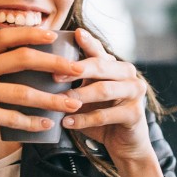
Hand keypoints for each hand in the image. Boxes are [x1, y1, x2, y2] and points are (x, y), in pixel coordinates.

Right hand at [0, 27, 83, 168]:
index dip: (31, 33)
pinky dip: (31, 122)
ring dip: (51, 98)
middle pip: (21, 58)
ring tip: (72, 103)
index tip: (54, 34)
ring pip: (21, 91)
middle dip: (53, 62)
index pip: (6, 36)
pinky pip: (9, 117)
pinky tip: (46, 125)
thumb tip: (25, 68)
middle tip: (77, 69)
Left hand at [60, 28, 156, 166]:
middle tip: (54, 75)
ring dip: (78, 96)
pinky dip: (83, 119)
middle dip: (76, 69)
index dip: (87, 42)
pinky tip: (67, 122)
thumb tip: (42, 66)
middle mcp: (128, 74)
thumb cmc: (100, 115)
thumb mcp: (86, 94)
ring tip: (58, 102)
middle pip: (101, 66)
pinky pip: (105, 115)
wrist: (124, 143)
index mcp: (116, 66)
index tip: (74, 33)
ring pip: (103, 90)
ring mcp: (135, 93)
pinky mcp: (135, 114)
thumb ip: (75, 79)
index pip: (99, 50)